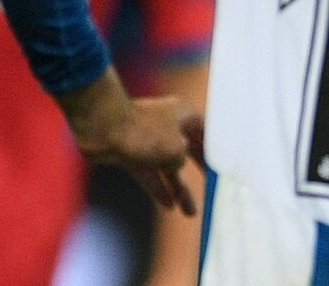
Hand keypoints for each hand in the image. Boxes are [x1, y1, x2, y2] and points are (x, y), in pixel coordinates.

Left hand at [63, 72, 204, 216]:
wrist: (103, 128)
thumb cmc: (145, 132)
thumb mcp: (176, 149)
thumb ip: (181, 161)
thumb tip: (174, 167)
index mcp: (185, 116)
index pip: (207, 135)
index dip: (215, 152)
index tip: (224, 169)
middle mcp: (170, 126)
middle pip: (189, 152)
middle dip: (199, 173)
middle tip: (213, 190)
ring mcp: (150, 141)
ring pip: (169, 168)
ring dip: (179, 189)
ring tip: (190, 212)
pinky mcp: (132, 154)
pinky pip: (151, 174)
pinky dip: (159, 189)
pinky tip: (168, 206)